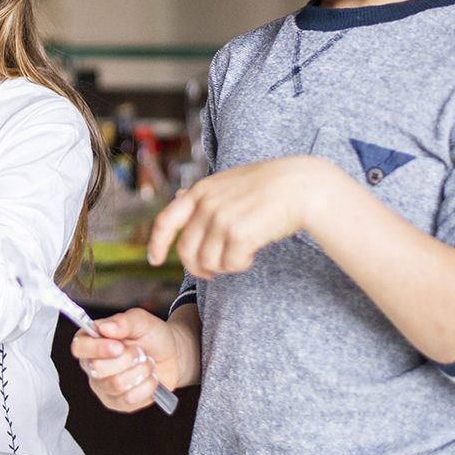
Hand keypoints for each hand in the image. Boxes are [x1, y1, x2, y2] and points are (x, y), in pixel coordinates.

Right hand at [71, 308, 187, 412]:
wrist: (172, 355)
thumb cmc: (152, 336)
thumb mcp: (141, 321)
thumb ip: (123, 321)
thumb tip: (104, 327)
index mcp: (92, 341)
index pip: (79, 347)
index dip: (97, 348)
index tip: (119, 346)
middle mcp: (92, 365)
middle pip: (97, 369)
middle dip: (127, 359)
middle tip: (139, 351)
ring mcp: (103, 386)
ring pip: (115, 385)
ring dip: (140, 372)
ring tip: (147, 363)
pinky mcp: (117, 402)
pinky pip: (129, 399)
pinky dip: (146, 386)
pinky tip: (150, 378)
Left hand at [146, 156, 340, 278]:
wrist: (300, 185)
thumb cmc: (268, 185)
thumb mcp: (228, 182)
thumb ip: (204, 194)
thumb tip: (179, 195)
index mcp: (200, 191)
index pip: (166, 221)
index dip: (156, 243)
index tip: (154, 260)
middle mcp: (206, 204)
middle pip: (186, 251)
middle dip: (197, 267)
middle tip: (212, 272)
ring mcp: (221, 219)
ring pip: (208, 262)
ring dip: (223, 265)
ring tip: (241, 254)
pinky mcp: (238, 233)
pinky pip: (230, 265)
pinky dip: (240, 265)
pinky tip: (252, 255)